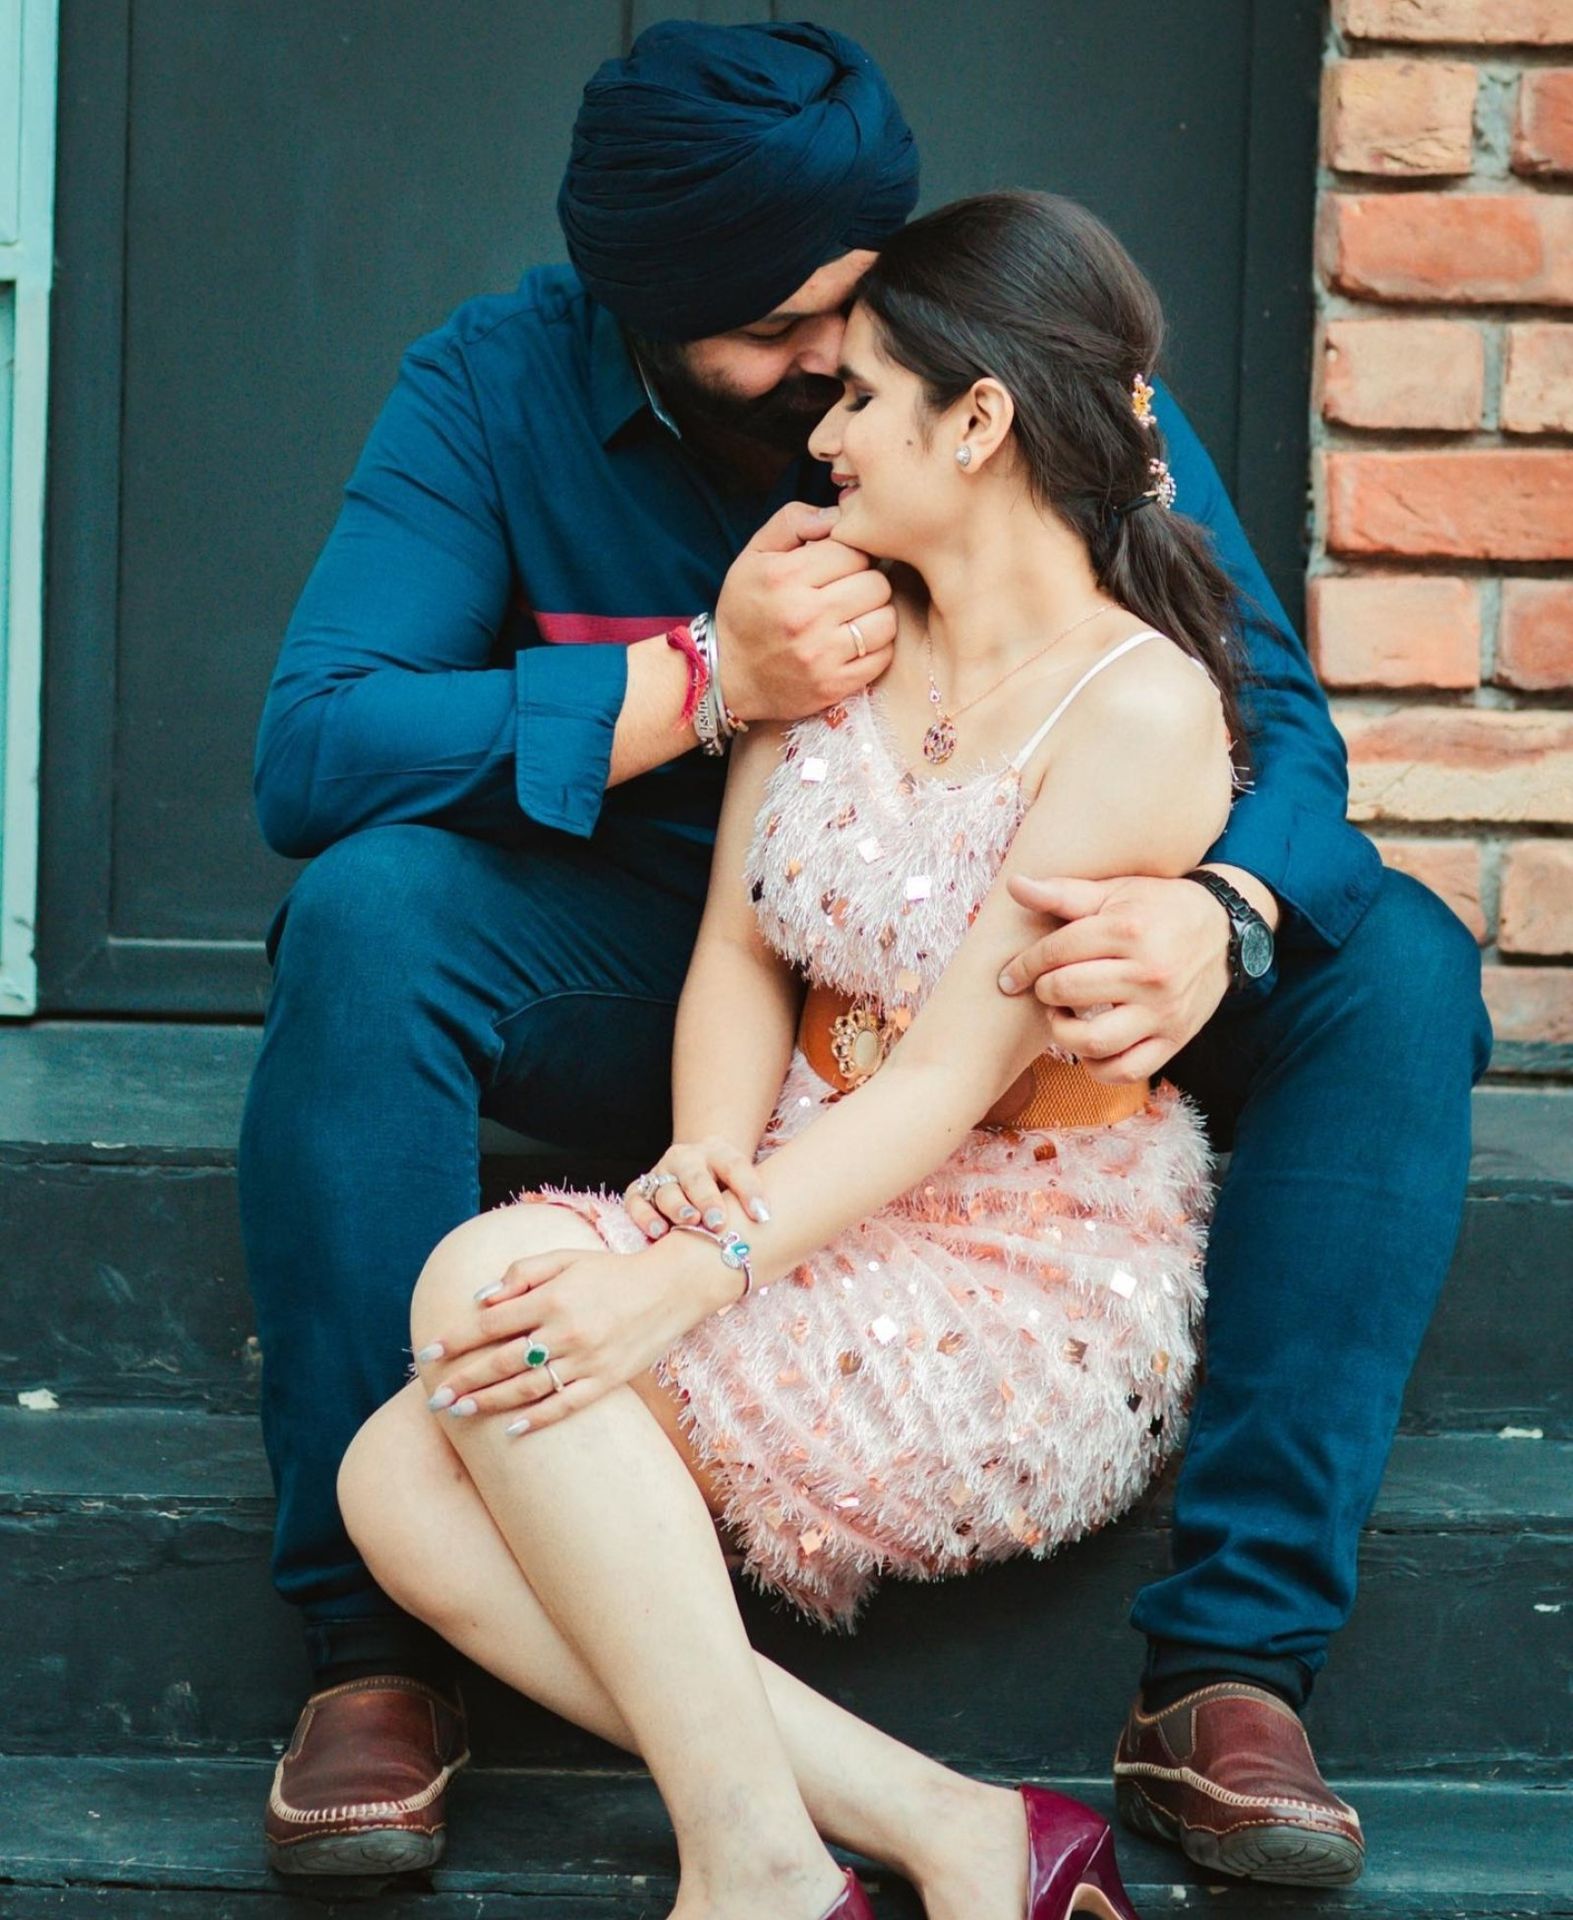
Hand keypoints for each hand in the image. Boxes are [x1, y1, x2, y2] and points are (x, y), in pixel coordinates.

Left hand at [419, 1240, 719, 1434]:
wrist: (670, 1287)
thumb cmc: (611, 1271)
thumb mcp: (565, 1257)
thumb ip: (522, 1273)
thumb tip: (481, 1299)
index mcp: (553, 1298)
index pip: (491, 1323)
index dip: (457, 1339)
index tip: (428, 1353)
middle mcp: (565, 1331)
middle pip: (502, 1361)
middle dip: (463, 1381)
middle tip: (435, 1397)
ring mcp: (586, 1360)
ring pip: (527, 1388)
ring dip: (489, 1403)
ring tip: (460, 1412)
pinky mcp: (606, 1380)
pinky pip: (565, 1405)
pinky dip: (537, 1419)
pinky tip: (511, 1429)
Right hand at [624, 1136, 772, 1241]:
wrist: (694, 1173)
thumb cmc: (725, 1188)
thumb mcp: (740, 1184)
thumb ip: (750, 1199)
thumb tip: (769, 1228)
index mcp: (718, 1152)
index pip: (736, 1166)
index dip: (749, 1190)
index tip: (762, 1216)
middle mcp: (687, 1159)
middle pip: (697, 1177)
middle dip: (707, 1199)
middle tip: (718, 1222)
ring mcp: (661, 1173)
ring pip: (666, 1189)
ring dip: (678, 1207)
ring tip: (689, 1223)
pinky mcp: (639, 1190)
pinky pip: (637, 1201)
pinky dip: (646, 1216)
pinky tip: (658, 1231)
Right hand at [714, 501, 894, 721]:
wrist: (728, 676)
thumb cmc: (745, 610)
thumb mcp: (754, 556)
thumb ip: (792, 522)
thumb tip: (838, 513)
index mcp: (785, 577)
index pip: (852, 550)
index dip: (851, 554)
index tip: (839, 565)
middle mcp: (804, 616)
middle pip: (876, 583)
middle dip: (866, 582)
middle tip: (849, 591)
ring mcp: (821, 654)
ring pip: (885, 619)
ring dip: (876, 614)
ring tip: (855, 615)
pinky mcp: (834, 684)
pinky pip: (882, 655)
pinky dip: (876, 646)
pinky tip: (855, 641)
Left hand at [996, 873, 1234, 1081]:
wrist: (1226, 930)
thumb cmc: (1160, 907)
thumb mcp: (1116, 891)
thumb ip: (1063, 893)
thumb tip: (1015, 886)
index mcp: (1129, 930)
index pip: (1057, 951)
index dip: (1024, 965)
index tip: (1010, 976)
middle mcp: (1149, 972)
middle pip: (1068, 991)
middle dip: (1044, 991)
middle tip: (1045, 988)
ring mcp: (1163, 1011)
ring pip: (1094, 1041)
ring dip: (1063, 1033)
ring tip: (1063, 1016)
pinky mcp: (1175, 1039)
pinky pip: (1127, 1071)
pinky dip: (1098, 1068)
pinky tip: (1088, 1047)